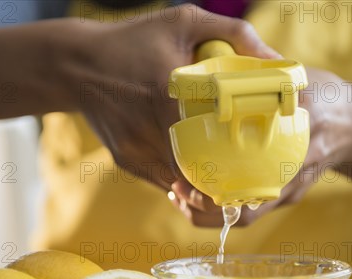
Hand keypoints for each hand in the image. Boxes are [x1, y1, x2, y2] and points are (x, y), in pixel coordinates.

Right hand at [57, 4, 279, 189]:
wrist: (75, 64)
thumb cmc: (133, 40)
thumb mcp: (182, 21)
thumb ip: (233, 33)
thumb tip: (276, 59)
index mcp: (168, 94)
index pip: (211, 143)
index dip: (236, 162)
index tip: (257, 164)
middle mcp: (149, 128)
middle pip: (197, 173)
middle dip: (223, 181)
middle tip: (246, 179)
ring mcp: (135, 149)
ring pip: (179, 182)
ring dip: (202, 183)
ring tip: (223, 179)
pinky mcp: (125, 159)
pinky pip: (160, 179)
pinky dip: (179, 178)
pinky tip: (192, 167)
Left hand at [169, 68, 351, 226]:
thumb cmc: (327, 98)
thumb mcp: (302, 83)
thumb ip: (268, 82)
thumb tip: (222, 76)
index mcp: (298, 148)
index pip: (256, 185)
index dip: (220, 193)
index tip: (189, 183)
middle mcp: (292, 178)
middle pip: (245, 213)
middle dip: (204, 210)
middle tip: (177, 191)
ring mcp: (289, 191)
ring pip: (244, 217)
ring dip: (207, 214)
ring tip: (179, 195)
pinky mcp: (285, 194)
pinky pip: (249, 209)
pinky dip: (220, 206)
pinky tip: (196, 192)